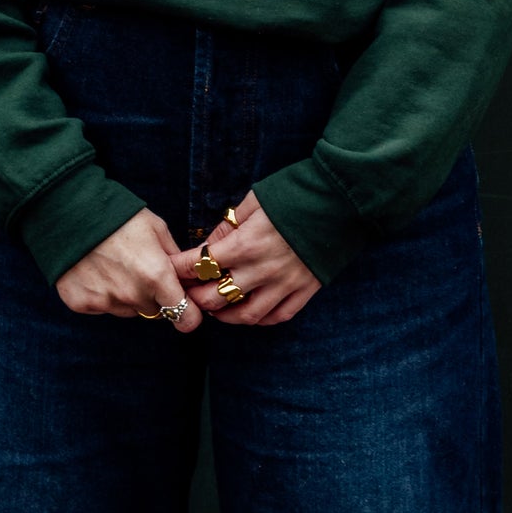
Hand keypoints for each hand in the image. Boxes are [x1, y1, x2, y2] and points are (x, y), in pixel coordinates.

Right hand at [55, 208, 203, 330]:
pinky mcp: (81, 303)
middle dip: (154, 297)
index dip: (188, 314)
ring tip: (116, 267)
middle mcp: (132, 295)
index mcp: (156, 276)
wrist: (69, 211)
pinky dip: (101, 294)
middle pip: (154, 312)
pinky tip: (95, 272)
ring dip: (127, 297)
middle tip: (142, 271)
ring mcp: (105, 301)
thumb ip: (175, 259)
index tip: (187, 308)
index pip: (185, 317)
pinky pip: (101, 307)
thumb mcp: (157, 229)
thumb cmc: (118, 216)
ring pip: (128, 310)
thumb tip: (186, 277)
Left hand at [181, 192, 319, 327]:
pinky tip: (249, 311)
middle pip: (215, 298)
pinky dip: (260, 318)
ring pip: (246, 315)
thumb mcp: (254, 202)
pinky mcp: (305, 290)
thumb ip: (228, 226)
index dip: (180, 269)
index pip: (200, 264)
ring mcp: (285, 284)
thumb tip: (210, 245)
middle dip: (195, 298)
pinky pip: (278, 316)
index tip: (170, 270)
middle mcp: (262, 269)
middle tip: (188, 293)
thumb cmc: (295, 194)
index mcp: (245, 244)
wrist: (341, 199)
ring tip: (216, 309)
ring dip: (225, 316)